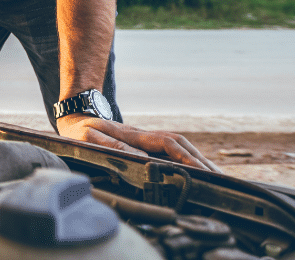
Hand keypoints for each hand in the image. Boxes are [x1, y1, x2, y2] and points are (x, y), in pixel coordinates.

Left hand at [56, 114, 221, 172]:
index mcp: (132, 134)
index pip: (167, 144)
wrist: (74, 114)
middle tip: (220, 179)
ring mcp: (144, 138)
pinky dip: (186, 158)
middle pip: (179, 144)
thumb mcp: (88, 137)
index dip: (185, 157)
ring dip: (197, 159)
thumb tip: (140, 157)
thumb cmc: (78, 130)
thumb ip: (111, 145)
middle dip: (200, 160)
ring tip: (216, 176)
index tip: (202, 171)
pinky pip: (169, 149)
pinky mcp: (142, 142)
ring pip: (177, 145)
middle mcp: (142, 135)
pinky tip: (195, 169)